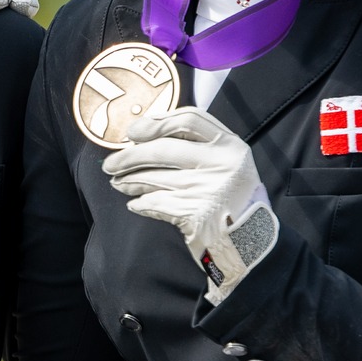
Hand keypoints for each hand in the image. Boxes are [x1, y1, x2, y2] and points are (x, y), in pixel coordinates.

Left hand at [102, 107, 279, 302]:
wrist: (250, 241)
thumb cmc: (231, 197)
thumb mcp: (228, 162)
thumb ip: (198, 144)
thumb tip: (145, 130)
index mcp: (231, 145)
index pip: (189, 119)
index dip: (157, 121)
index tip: (133, 132)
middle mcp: (222, 164)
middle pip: (163, 148)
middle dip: (129, 156)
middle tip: (110, 164)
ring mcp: (208, 189)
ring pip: (154, 177)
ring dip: (128, 180)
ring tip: (117, 182)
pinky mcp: (195, 213)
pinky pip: (155, 203)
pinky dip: (140, 203)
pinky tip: (134, 203)